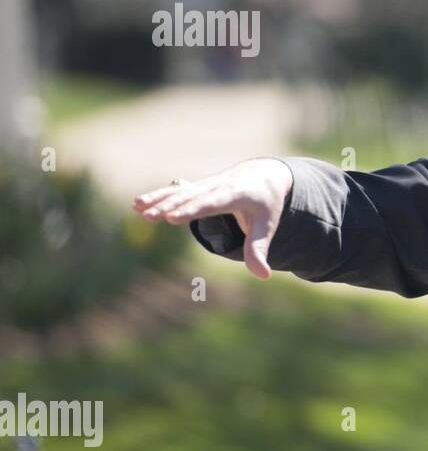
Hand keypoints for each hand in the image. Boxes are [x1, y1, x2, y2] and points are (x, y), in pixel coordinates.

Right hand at [132, 158, 293, 279]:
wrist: (264, 175)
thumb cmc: (267, 203)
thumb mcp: (267, 224)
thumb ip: (259, 249)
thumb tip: (264, 276)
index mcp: (237, 194)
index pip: (212, 203)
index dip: (193, 209)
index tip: (174, 217)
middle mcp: (218, 186)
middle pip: (191, 197)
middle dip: (170, 205)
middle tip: (150, 216)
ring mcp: (206, 185)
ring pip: (180, 192)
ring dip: (158, 199)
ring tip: (137, 207)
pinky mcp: (197, 187)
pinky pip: (175, 191)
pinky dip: (158, 196)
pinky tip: (137, 204)